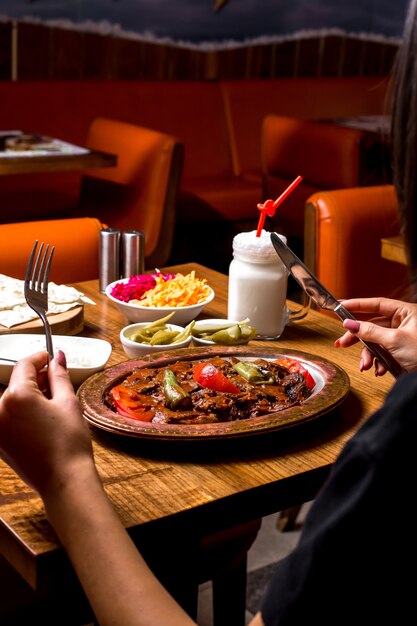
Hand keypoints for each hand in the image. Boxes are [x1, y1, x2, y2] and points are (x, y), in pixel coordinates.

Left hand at [0, 350, 94, 498]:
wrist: (63, 480)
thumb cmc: (68, 442)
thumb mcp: (67, 402)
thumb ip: (59, 376)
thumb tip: (58, 357)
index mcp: (16, 396)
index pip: (25, 365)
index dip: (40, 358)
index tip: (52, 358)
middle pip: (17, 383)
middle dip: (36, 378)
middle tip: (58, 379)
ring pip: (12, 400)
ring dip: (30, 395)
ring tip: (54, 401)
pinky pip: (9, 417)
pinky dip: (23, 412)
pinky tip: (43, 417)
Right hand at [335, 298, 416, 375]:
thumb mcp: (394, 341)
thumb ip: (369, 331)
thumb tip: (350, 323)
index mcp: (406, 312)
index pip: (376, 304)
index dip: (357, 304)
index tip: (339, 304)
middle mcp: (403, 323)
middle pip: (372, 325)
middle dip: (358, 337)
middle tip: (342, 343)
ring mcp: (401, 338)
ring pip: (375, 342)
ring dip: (368, 355)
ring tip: (365, 366)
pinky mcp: (400, 352)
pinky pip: (382, 353)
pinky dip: (378, 362)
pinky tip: (380, 371)